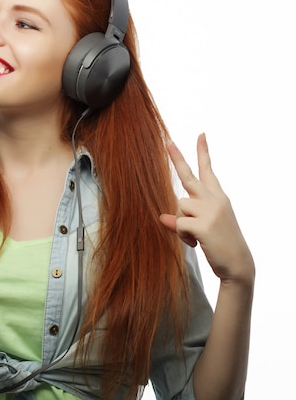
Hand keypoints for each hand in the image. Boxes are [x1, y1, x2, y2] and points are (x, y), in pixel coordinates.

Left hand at [160, 134, 253, 284]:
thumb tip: (162, 218)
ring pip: (179, 207)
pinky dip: (182, 236)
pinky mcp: (203, 224)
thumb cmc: (220, 244)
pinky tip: (195, 243)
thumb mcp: (203, 227)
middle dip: (177, 158)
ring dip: (182, 224)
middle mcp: (215, 200)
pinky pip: (178, 224)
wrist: (238, 265)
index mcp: (218, 197)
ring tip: (196, 236)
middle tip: (168, 141)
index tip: (200, 135)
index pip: (209, 171)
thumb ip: (183, 219)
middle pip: (189, 177)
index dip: (203, 153)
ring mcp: (210, 211)